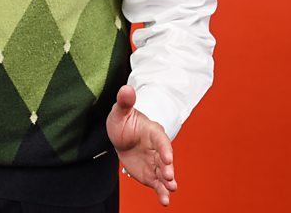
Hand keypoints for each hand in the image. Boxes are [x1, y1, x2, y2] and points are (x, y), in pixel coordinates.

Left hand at [106, 85, 176, 205]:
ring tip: (170, 191)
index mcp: (152, 131)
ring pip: (163, 173)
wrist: (121, 135)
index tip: (168, 158)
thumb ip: (124, 102)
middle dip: (168, 168)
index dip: (165, 148)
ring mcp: (155, 162)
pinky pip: (157, 183)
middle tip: (169, 177)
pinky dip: (161, 192)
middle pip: (164, 158)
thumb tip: (126, 89)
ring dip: (167, 182)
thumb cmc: (123, 120)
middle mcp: (157, 148)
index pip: (161, 140)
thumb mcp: (120, 111)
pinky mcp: (150, 173)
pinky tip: (164, 201)